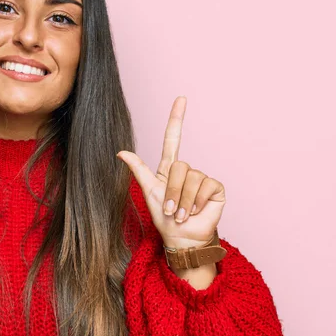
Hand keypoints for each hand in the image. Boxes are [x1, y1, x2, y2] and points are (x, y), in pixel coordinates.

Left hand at [117, 96, 225, 248]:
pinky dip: (197, 201)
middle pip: (179, 165)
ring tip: (182, 213)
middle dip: (173, 190)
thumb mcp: (148, 191)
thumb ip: (138, 169)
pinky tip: (196, 211)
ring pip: (192, 176)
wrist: (181, 238)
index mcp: (170, 168)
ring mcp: (202, 178)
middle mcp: (187, 171)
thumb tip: (120, 152)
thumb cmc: (163, 217)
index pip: (173, 138)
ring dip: (184, 199)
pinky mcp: (215, 188)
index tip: (181, 98)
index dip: (176, 118)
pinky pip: (206, 185)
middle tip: (171, 209)